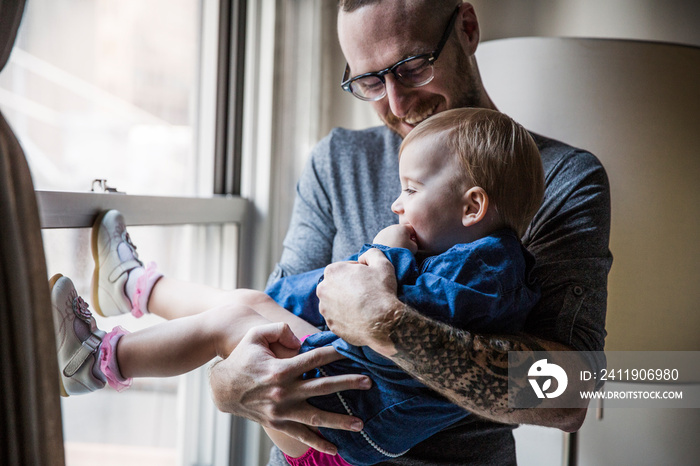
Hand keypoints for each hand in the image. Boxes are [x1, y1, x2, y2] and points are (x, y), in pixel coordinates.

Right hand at [209, 323, 370, 454]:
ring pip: (316, 417)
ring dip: (340, 420)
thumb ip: (278, 329)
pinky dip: (318, 443)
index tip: (351, 350)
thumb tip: (300, 339)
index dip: (334, 353)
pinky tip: (336, 448)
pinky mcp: (278, 423)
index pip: (314, 359)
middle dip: (347, 384)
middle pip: (322, 387)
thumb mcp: (254, 335)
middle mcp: (283, 392)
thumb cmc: (241, 359)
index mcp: (280, 369)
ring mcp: (282, 410)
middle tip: (368, 382)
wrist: (222, 389)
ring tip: (361, 423)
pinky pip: (301, 435)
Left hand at [317, 248, 402, 355]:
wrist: (382, 323)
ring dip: (346, 301)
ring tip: (363, 306)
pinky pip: (338, 317)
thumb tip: (363, 258)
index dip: (360, 272)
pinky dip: (346, 316)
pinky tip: (359, 316)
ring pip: (336, 301)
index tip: (369, 279)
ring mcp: (325, 309)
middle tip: (367, 292)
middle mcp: (323, 289)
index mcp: (332, 271)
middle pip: (338, 284)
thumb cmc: (381, 291)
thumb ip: (371, 253)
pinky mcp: (330, 325)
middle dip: (350, 286)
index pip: (346, 268)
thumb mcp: (382, 263)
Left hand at [372, 224, 417, 252]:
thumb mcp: (414, 248)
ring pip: (393, 233)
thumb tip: (411, 241)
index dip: (414, 236)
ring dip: (395, 239)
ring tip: (396, 249)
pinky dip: (388, 242)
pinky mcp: (377, 237)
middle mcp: (392, 226)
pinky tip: (389, 249)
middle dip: (404, 237)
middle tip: (404, 247)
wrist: (385, 258)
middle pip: (401, 230)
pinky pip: (385, 238)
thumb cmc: (401, 252)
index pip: (412, 229)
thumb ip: (415, 242)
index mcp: (403, 227)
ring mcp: (384, 231)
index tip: (413, 243)